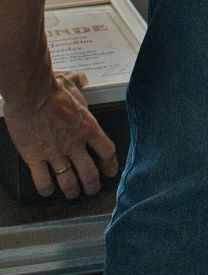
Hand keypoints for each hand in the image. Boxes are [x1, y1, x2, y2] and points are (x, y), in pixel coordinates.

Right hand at [3, 70, 118, 200]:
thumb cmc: (50, 87)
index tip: (110, 170)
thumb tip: (81, 79)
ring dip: (73, 191)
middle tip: (92, 190)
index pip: (107, 151)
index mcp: (87, 126)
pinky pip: (43, 181)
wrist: (30, 93)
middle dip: (92, 185)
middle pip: (90, 173)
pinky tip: (47, 191)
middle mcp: (74, 144)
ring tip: (73, 195)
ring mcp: (55, 153)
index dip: (110, 164)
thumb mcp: (70, 82)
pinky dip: (46, 189)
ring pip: (69, 182)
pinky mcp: (35, 157)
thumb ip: (78, 84)